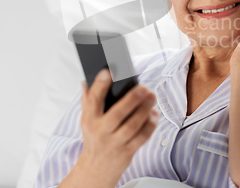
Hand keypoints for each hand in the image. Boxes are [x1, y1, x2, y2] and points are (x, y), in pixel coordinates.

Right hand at [77, 69, 158, 186]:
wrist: (95, 169)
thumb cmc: (94, 137)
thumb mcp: (87, 120)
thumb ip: (88, 100)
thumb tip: (85, 81)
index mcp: (89, 119)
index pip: (93, 100)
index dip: (100, 84)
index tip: (109, 71)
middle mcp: (101, 131)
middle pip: (118, 113)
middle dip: (132, 99)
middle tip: (144, 87)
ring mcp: (114, 142)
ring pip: (132, 125)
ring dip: (144, 110)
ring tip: (152, 97)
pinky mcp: (127, 151)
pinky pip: (142, 137)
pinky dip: (150, 124)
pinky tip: (153, 114)